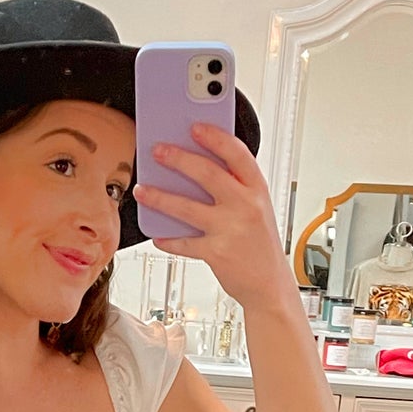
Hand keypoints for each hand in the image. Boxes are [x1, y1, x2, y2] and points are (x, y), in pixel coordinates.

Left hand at [135, 123, 298, 314]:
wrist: (270, 284)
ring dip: (159, 197)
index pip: (237, 154)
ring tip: (142, 190)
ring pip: (186, 207)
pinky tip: (157, 234)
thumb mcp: (256, 208)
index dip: (215, 137)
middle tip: (158, 151)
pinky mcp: (216, 253)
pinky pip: (184, 242)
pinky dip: (168, 239)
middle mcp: (246, 206)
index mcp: (257, 189)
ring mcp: (231, 229)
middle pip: (207, 174)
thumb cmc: (259, 243)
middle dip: (178, 159)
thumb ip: (234, 187)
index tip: (195, 127)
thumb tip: (195, 167)